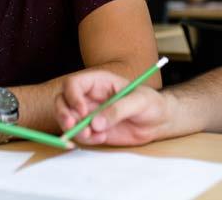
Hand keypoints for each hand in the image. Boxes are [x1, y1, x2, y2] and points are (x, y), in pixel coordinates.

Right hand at [55, 70, 170, 145]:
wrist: (159, 121)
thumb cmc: (152, 104)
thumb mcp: (139, 102)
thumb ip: (118, 109)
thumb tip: (95, 123)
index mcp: (99, 82)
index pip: (74, 84)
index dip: (72, 96)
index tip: (82, 111)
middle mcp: (90, 96)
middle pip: (62, 100)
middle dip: (63, 114)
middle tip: (72, 127)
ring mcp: (90, 113)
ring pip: (67, 119)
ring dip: (74, 130)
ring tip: (94, 135)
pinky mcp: (93, 129)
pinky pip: (79, 135)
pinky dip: (86, 140)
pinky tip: (103, 138)